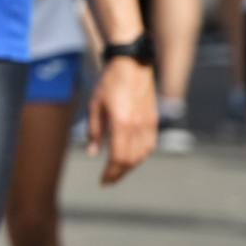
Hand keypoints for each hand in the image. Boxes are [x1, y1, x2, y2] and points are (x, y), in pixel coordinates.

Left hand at [86, 56, 156, 184]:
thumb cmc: (109, 83)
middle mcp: (138, 127)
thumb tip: (91, 154)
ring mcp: (148, 123)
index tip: (103, 181)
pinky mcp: (153, 119)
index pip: (118, 158)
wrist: (132, 64)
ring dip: (130, 166)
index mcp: (121, 124)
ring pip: (142, 154)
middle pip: (131, 160)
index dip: (111, 173)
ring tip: (118, 170)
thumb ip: (93, 131)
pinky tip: (132, 156)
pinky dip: (141, 155)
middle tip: (108, 180)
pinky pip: (150, 144)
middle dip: (119, 173)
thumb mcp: (94, 105)